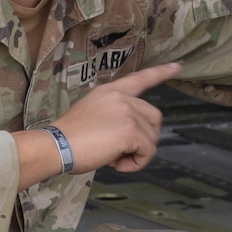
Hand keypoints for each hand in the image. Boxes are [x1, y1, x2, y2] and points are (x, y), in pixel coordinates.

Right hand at [52, 63, 180, 175]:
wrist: (55, 146)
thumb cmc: (68, 138)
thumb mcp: (93, 114)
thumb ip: (114, 116)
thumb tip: (131, 136)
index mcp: (110, 91)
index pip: (140, 78)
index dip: (160, 73)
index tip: (176, 66)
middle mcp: (122, 98)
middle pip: (154, 117)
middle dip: (146, 137)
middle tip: (124, 151)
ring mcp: (127, 113)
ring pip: (151, 138)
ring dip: (138, 153)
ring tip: (115, 158)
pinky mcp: (131, 131)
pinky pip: (148, 152)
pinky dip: (137, 163)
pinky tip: (119, 165)